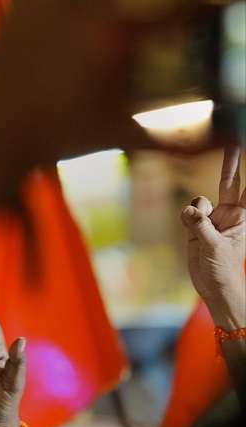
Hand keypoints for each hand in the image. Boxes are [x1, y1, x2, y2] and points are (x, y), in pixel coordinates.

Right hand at [182, 145, 245, 330]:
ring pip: (200, 200)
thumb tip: (188, 209)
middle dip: (230, 162)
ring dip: (196, 213)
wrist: (213, 287)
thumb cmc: (223, 270)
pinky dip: (186, 219)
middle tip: (233, 139)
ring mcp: (213, 218)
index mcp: (242, 217)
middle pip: (229, 181)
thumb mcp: (215, 248)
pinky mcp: (197, 224)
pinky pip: (188, 211)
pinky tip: (191, 234)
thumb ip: (201, 226)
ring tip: (200, 234)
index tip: (244, 147)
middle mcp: (230, 213)